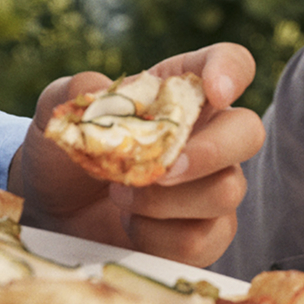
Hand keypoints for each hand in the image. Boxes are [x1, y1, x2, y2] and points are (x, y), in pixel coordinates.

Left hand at [7, 43, 265, 266]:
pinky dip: (159, 236)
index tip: (216, 91)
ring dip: (166, 200)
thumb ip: (68, 94)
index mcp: (182, 93)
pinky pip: (204, 239)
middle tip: (162, 169)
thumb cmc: (66, 155)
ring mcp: (213, 187)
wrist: (54, 215)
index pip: (232, 64)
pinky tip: (131, 227)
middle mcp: (209, 136)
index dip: (232, 71)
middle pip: (249, 132)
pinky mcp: (205, 234)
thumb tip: (92, 88)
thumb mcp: (56, 117)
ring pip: (227, 191)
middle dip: (212, 151)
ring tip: (121, 196)